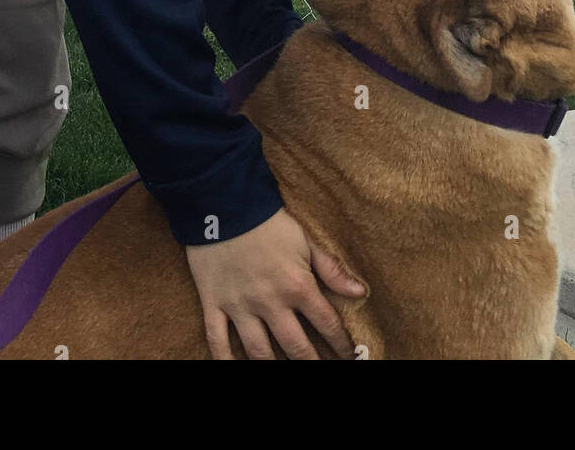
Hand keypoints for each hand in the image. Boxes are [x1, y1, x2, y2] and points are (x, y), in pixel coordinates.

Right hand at [185, 207, 365, 359]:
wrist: (223, 203)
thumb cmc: (268, 221)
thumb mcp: (305, 240)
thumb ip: (331, 269)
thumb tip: (360, 292)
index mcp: (297, 285)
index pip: (327, 324)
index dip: (341, 345)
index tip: (349, 357)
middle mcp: (270, 303)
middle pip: (296, 347)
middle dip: (312, 363)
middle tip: (320, 369)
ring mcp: (240, 307)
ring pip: (259, 352)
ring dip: (273, 367)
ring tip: (283, 372)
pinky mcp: (214, 303)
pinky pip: (217, 340)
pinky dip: (225, 360)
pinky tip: (236, 368)